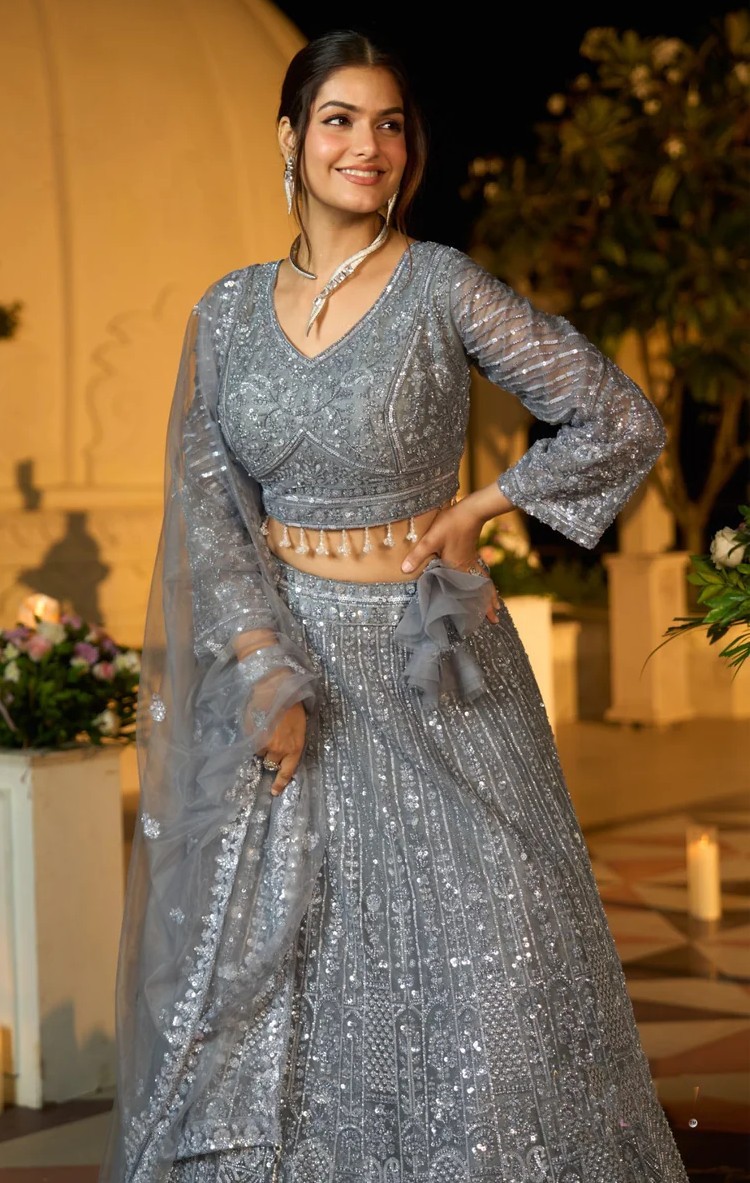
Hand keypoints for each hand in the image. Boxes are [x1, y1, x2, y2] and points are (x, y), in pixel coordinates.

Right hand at [256, 701, 306, 795]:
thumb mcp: (299, 728)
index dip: (280, 783)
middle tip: (271, 741)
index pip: (287, 772)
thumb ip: (291, 744)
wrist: (279, 689)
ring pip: (259, 752)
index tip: (275, 791)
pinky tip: (258, 723)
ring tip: (265, 728)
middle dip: (270, 755)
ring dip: (261, 745)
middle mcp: (279, 749)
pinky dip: (253, 736)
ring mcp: (264, 743)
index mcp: (294, 748)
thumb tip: (283, 753)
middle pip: (271, 762)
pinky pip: (251, 742)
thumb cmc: (293, 707)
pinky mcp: (251, 735)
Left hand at [400, 498, 501, 623]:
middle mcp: (467, 567)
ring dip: (489, 594)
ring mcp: (471, 559)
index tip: (486, 619)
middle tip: (495, 619)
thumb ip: (417, 555)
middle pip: (479, 590)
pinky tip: (484, 583)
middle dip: (487, 605)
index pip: (468, 593)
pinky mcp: (471, 552)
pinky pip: (480, 573)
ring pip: (482, 582)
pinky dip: (485, 582)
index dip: (477, 606)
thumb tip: (403, 570)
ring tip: (497, 605)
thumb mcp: (430, 539)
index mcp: (458, 568)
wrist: (471, 510)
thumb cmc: (451, 524)